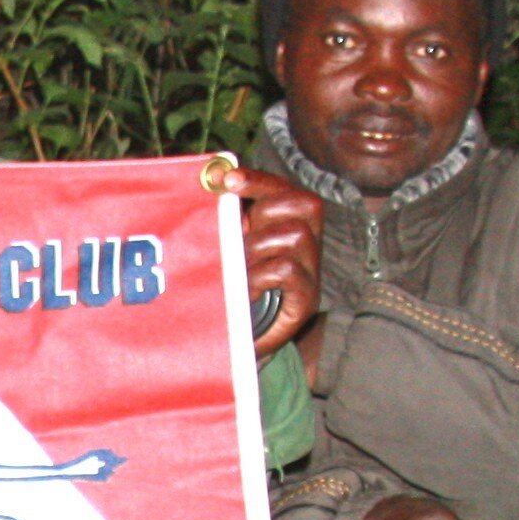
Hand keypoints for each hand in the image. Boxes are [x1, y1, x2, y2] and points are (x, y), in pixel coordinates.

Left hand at [232, 167, 323, 355]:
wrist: (245, 340)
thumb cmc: (234, 288)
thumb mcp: (231, 250)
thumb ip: (228, 221)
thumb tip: (207, 183)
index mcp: (290, 224)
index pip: (284, 189)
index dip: (258, 180)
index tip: (226, 179)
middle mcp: (309, 242)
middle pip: (305, 204)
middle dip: (265, 211)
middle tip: (240, 234)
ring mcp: (311, 270)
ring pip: (296, 234)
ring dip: (259, 245)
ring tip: (239, 266)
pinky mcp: (308, 298)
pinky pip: (289, 270)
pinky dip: (261, 275)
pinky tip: (246, 288)